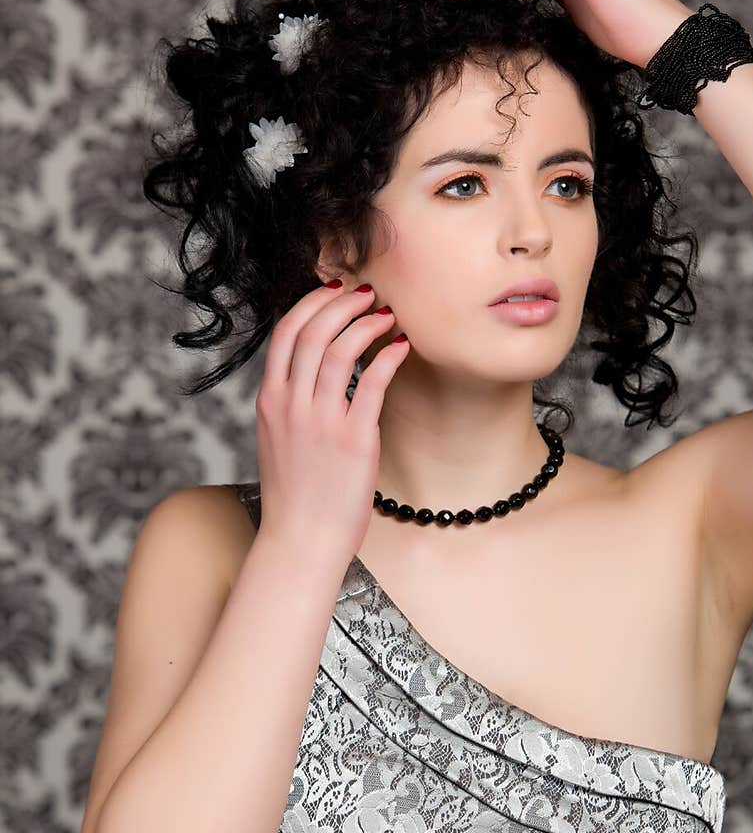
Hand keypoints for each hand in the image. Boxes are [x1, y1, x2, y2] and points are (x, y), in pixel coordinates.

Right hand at [255, 283, 409, 562]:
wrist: (299, 541)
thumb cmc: (295, 496)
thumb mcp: (279, 440)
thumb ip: (291, 403)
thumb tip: (315, 373)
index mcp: (270, 401)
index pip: (285, 332)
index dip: (311, 303)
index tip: (335, 291)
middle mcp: (291, 405)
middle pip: (313, 331)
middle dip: (343, 303)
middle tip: (368, 294)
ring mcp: (320, 421)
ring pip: (340, 349)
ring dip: (367, 323)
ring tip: (388, 316)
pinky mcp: (353, 440)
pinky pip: (372, 382)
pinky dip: (388, 356)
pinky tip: (402, 347)